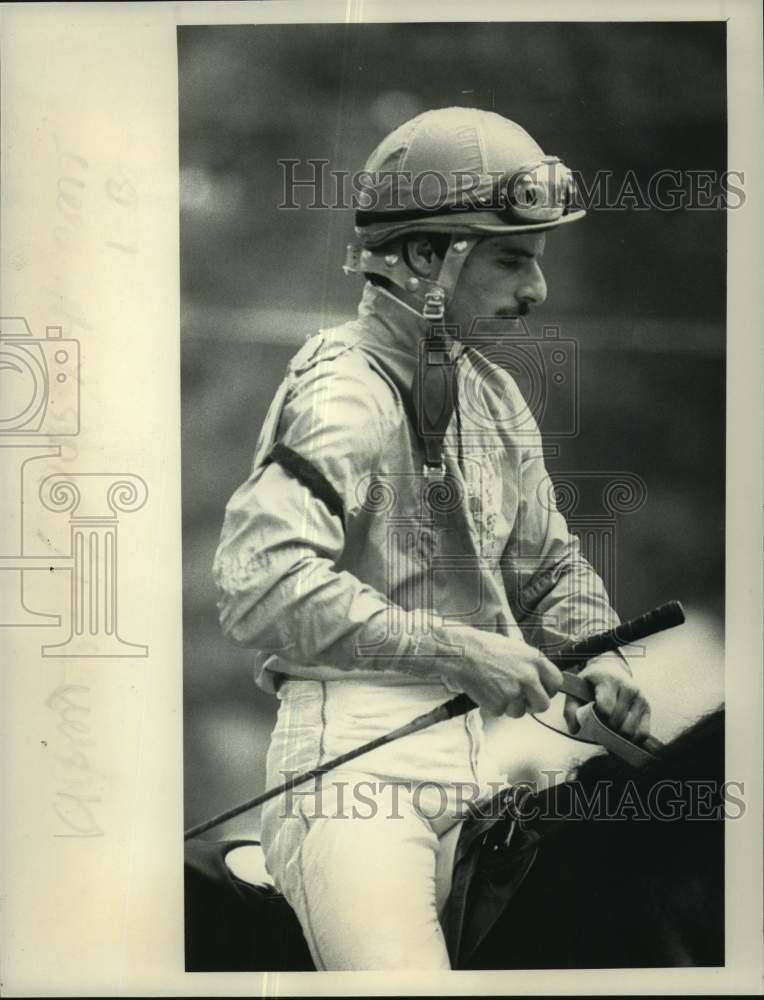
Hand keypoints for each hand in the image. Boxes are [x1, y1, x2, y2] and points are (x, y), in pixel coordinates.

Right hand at [440, 627, 562, 716]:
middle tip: (520, 699)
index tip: (540, 691)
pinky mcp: (498, 704)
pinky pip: (500, 713)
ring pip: (520, 712)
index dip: (548, 690)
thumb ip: (531, 665)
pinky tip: (485, 691)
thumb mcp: (516, 648)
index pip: (557, 683)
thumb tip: (539, 680)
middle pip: (543, 705)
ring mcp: (514, 692)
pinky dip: (492, 706)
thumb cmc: (485, 646)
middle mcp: (529, 677)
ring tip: (495, 689)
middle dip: (532, 705)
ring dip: (509, 706)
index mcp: (536, 661)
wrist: (461, 652)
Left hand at [564, 651, 650, 740]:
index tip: (591, 717)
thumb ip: (571, 709)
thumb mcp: (577, 690)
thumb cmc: (591, 684)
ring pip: (630, 729)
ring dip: (618, 734)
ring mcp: (640, 697)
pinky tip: (621, 732)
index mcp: (608, 680)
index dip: (597, 719)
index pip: (605, 708)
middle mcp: (628, 687)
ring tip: (609, 728)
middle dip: (606, 728)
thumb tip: (574, 730)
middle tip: (600, 725)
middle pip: (618, 721)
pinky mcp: (647, 707)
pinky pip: (643, 732)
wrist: (610, 671)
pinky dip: (632, 737)